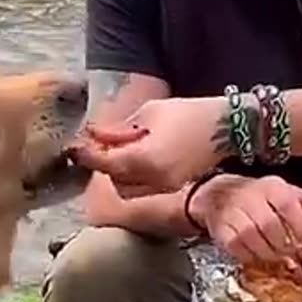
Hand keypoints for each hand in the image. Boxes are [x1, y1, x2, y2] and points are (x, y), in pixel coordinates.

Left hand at [71, 96, 229, 195]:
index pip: (105, 163)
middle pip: (114, 181)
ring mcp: (165, 187)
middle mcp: (153, 180)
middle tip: (100, 143)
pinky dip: (134, 177)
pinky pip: (144, 188)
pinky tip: (137, 157)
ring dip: (119, 173)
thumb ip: (119, 129)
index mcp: (145, 160)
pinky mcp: (173, 187)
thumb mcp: (150, 112)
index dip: (87, 154)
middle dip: (105, 164)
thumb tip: (95, 135)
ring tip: (121, 149)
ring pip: (128, 189)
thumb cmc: (189, 113)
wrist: (227, 127)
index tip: (75, 146)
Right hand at [188, 175, 301, 263]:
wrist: (217, 194)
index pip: (288, 205)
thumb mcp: (283, 192)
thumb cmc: (257, 196)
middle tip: (293, 256)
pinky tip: (257, 258)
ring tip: (277, 259)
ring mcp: (232, 212)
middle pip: (269, 224)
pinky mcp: (219, 228)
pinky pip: (234, 245)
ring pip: (250, 236)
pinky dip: (248, 256)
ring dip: (267, 252)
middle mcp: (250, 196)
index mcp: (271, 187)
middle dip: (283, 245)